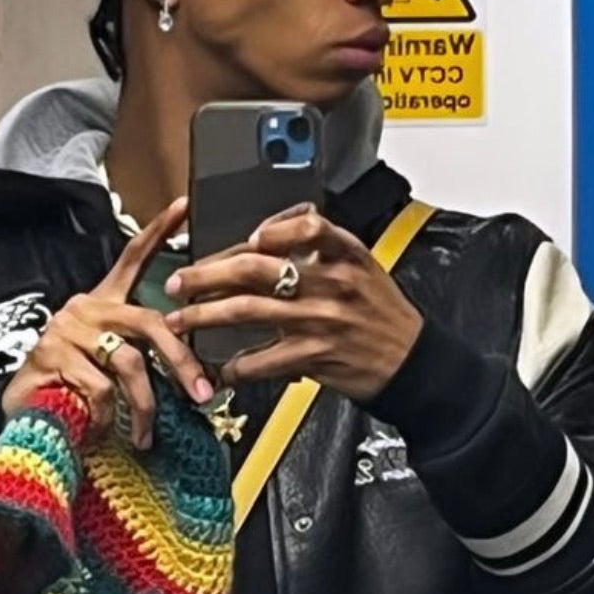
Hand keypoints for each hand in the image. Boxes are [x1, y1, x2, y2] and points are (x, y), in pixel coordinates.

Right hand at [1, 195, 214, 446]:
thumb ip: (141, 358)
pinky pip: (100, 388)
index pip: (133, 258)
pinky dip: (107, 415)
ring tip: (144, 435)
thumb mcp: (110, 368)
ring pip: (129, 363)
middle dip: (182, 361)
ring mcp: (67, 329)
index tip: (185, 205)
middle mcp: (86, 308)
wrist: (21, 417)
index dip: (159, 231)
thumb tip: (193, 375)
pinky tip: (98, 427)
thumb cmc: (72, 391)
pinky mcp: (52, 354)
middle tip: (202, 393)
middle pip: (150, 321)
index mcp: (103, 304)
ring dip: (144, 406)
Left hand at [164, 202, 424, 399]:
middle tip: (180, 282)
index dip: (272, 229)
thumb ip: (322, 248)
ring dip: (205, 317)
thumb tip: (268, 236)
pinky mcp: (316, 357)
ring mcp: (322, 320)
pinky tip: (221, 368)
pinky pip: (263, 359)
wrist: (414, 362)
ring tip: (180, 322)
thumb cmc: (382, 315)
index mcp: (346, 255)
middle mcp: (332, 283)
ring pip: (248, 311)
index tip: (246, 237)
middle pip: (257, 269)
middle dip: (208, 274)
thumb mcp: (364, 268)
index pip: (308, 225)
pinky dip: (236, 365)